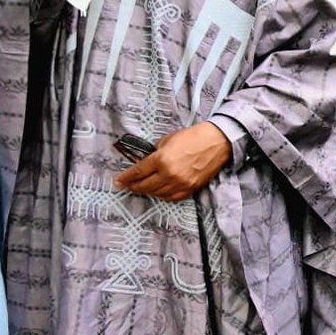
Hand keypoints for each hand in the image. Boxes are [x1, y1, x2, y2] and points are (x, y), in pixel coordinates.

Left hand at [116, 122, 230, 200]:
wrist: (217, 142)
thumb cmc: (193, 137)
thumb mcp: (167, 140)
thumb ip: (155, 153)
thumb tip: (147, 161)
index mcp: (161, 160)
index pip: (137, 172)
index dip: (125, 178)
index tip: (118, 181)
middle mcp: (169, 174)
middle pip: (145, 186)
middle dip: (134, 186)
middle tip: (128, 185)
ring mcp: (181, 184)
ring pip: (157, 194)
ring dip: (147, 191)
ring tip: (142, 187)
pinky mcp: (190, 189)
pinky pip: (172, 198)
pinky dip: (162, 196)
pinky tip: (158, 192)